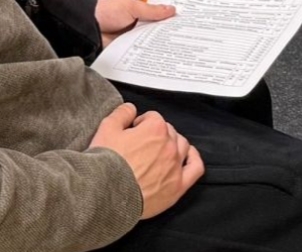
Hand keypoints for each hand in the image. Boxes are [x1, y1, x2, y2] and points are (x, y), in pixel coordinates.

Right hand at [90, 103, 203, 218]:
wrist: (108, 192)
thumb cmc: (107, 162)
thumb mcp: (106, 129)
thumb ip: (121, 113)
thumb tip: (130, 109)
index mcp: (155, 129)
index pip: (153, 117)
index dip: (141, 123)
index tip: (133, 131)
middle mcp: (169, 145)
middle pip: (168, 131)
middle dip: (156, 133)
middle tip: (142, 143)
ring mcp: (175, 166)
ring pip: (183, 146)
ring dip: (173, 143)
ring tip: (160, 150)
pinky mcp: (178, 186)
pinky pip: (195, 168)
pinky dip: (194, 159)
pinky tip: (187, 157)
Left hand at [95, 0, 176, 48]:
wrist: (88, 28)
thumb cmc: (103, 12)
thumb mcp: (130, 6)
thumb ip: (151, 10)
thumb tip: (169, 9)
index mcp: (134, 7)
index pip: (155, 10)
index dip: (166, 13)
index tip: (180, 17)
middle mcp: (133, 21)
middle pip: (154, 26)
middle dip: (164, 28)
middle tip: (180, 31)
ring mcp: (130, 34)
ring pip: (149, 38)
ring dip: (156, 41)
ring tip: (172, 43)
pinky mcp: (127, 47)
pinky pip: (140, 49)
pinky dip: (147, 50)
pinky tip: (157, 52)